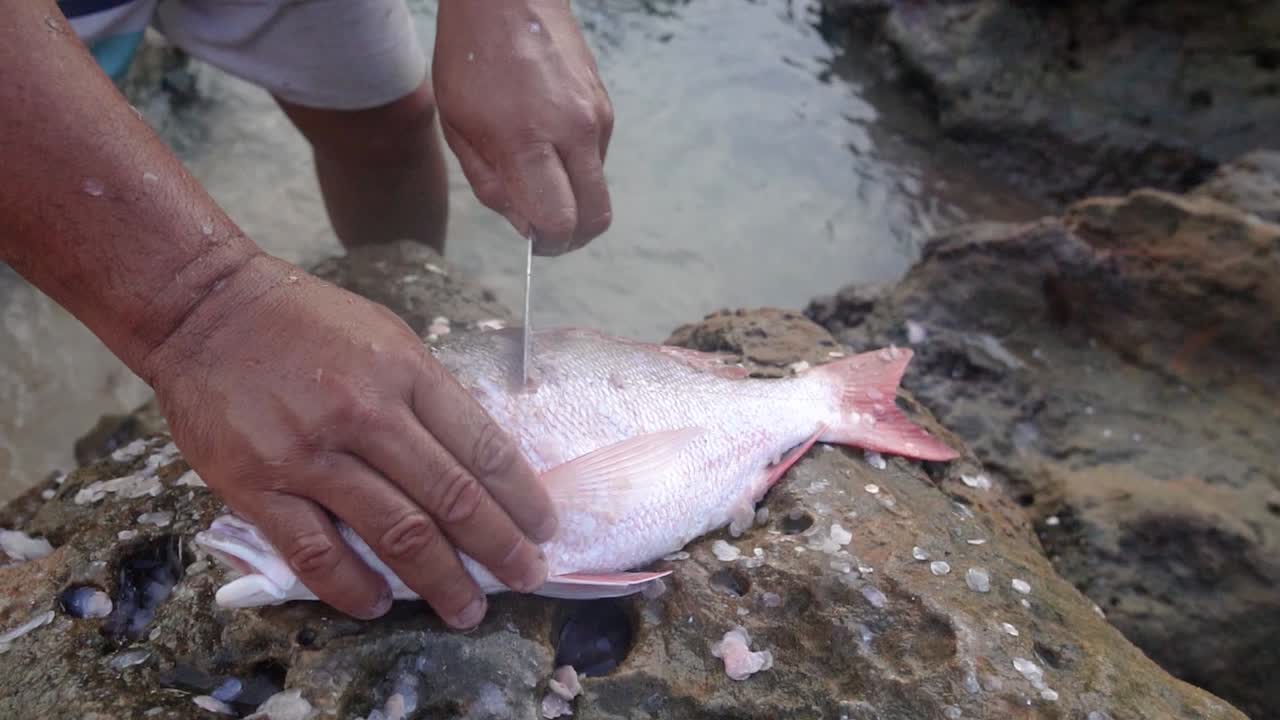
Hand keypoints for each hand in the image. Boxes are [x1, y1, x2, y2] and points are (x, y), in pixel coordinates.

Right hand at [145, 254, 556, 627]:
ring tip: (467, 609)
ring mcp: (310, 454)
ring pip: (395, 532)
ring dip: (440, 581)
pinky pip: (315, 553)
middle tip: (527, 578)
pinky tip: (379, 603)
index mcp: (406, 373)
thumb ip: (428, 396)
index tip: (543, 529)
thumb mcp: (385, 338)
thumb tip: (475, 460)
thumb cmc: (305, 322)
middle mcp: (365, 414)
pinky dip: (353, 587)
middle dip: (499, 547)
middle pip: (451, 497)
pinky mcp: (257, 486)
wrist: (205, 311)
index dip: (522, 496)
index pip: (482, 447)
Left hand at [433, 0, 613, 255]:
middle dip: (572, 236)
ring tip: (535, 167)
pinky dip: (575, 166)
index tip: (532, 241)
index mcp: (528, 141)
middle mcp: (573, 132)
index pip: (559, 222)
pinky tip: (546, 139)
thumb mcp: (459, 128)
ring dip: (572, 196)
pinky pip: (598, 157)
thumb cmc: (471, 58)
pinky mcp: (605, 106)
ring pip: (598, 188)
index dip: (547, 243)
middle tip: (545, 230)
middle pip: (596, 218)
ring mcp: (596, 117)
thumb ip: (492, 186)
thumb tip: (528, 227)